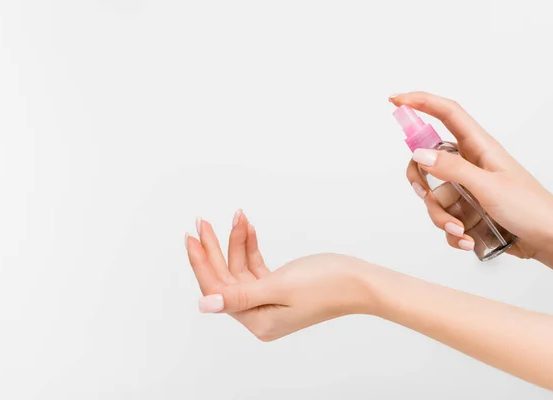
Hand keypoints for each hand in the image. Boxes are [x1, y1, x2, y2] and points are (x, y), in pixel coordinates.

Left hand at [185, 210, 379, 340]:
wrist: (361, 281)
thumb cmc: (327, 284)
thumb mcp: (278, 287)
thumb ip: (239, 295)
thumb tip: (205, 305)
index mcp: (258, 321)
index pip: (218, 291)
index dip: (202, 263)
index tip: (191, 237)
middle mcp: (260, 315)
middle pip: (226, 279)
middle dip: (215, 249)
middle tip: (202, 222)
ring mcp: (269, 302)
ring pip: (241, 270)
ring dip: (237, 242)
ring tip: (236, 215)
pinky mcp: (279, 289)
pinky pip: (256, 267)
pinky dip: (251, 248)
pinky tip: (248, 227)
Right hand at [390, 92, 552, 275]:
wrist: (549, 241)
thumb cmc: (531, 208)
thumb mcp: (489, 186)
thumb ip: (453, 169)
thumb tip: (419, 154)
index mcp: (479, 148)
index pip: (446, 113)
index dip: (420, 102)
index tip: (395, 100)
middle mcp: (469, 165)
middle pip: (427, 160)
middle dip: (420, 180)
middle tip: (424, 192)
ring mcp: (466, 189)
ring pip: (433, 196)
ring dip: (440, 217)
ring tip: (460, 230)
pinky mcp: (466, 211)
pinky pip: (443, 218)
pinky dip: (450, 233)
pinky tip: (467, 241)